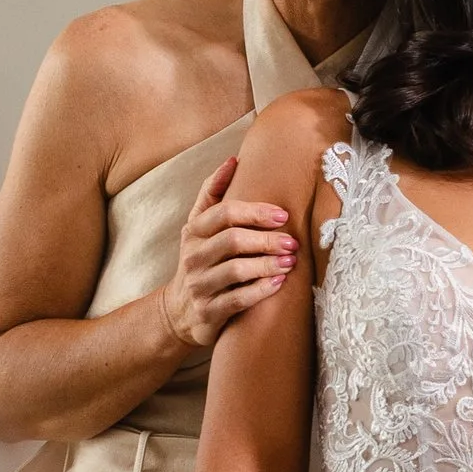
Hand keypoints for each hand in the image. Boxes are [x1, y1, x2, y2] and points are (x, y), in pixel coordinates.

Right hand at [162, 157, 297, 353]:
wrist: (179, 311)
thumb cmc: (200, 260)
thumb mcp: (198, 227)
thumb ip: (213, 193)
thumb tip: (233, 159)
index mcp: (194, 232)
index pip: (224, 213)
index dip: (255, 212)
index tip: (283, 215)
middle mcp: (193, 257)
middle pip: (232, 241)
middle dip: (266, 240)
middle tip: (293, 242)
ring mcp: (199, 286)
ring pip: (236, 271)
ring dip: (267, 264)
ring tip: (290, 262)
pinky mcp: (208, 312)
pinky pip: (238, 299)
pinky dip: (261, 290)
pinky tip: (279, 283)